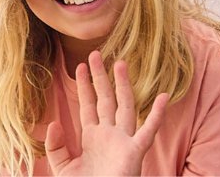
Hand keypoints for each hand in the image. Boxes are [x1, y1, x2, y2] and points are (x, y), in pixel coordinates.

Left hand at [45, 51, 168, 175]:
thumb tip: (55, 123)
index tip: (81, 65)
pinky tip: (164, 98)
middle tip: (95, 53)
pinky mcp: (134, 153)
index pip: (88, 105)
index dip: (85, 86)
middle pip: (105, 100)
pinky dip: (157, 115)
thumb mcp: (63, 168)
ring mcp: (123, 142)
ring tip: (120, 62)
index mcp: (93, 138)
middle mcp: (109, 136)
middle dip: (101, 78)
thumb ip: (56, 147)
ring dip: (123, 86)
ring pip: (125, 107)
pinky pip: (147, 132)